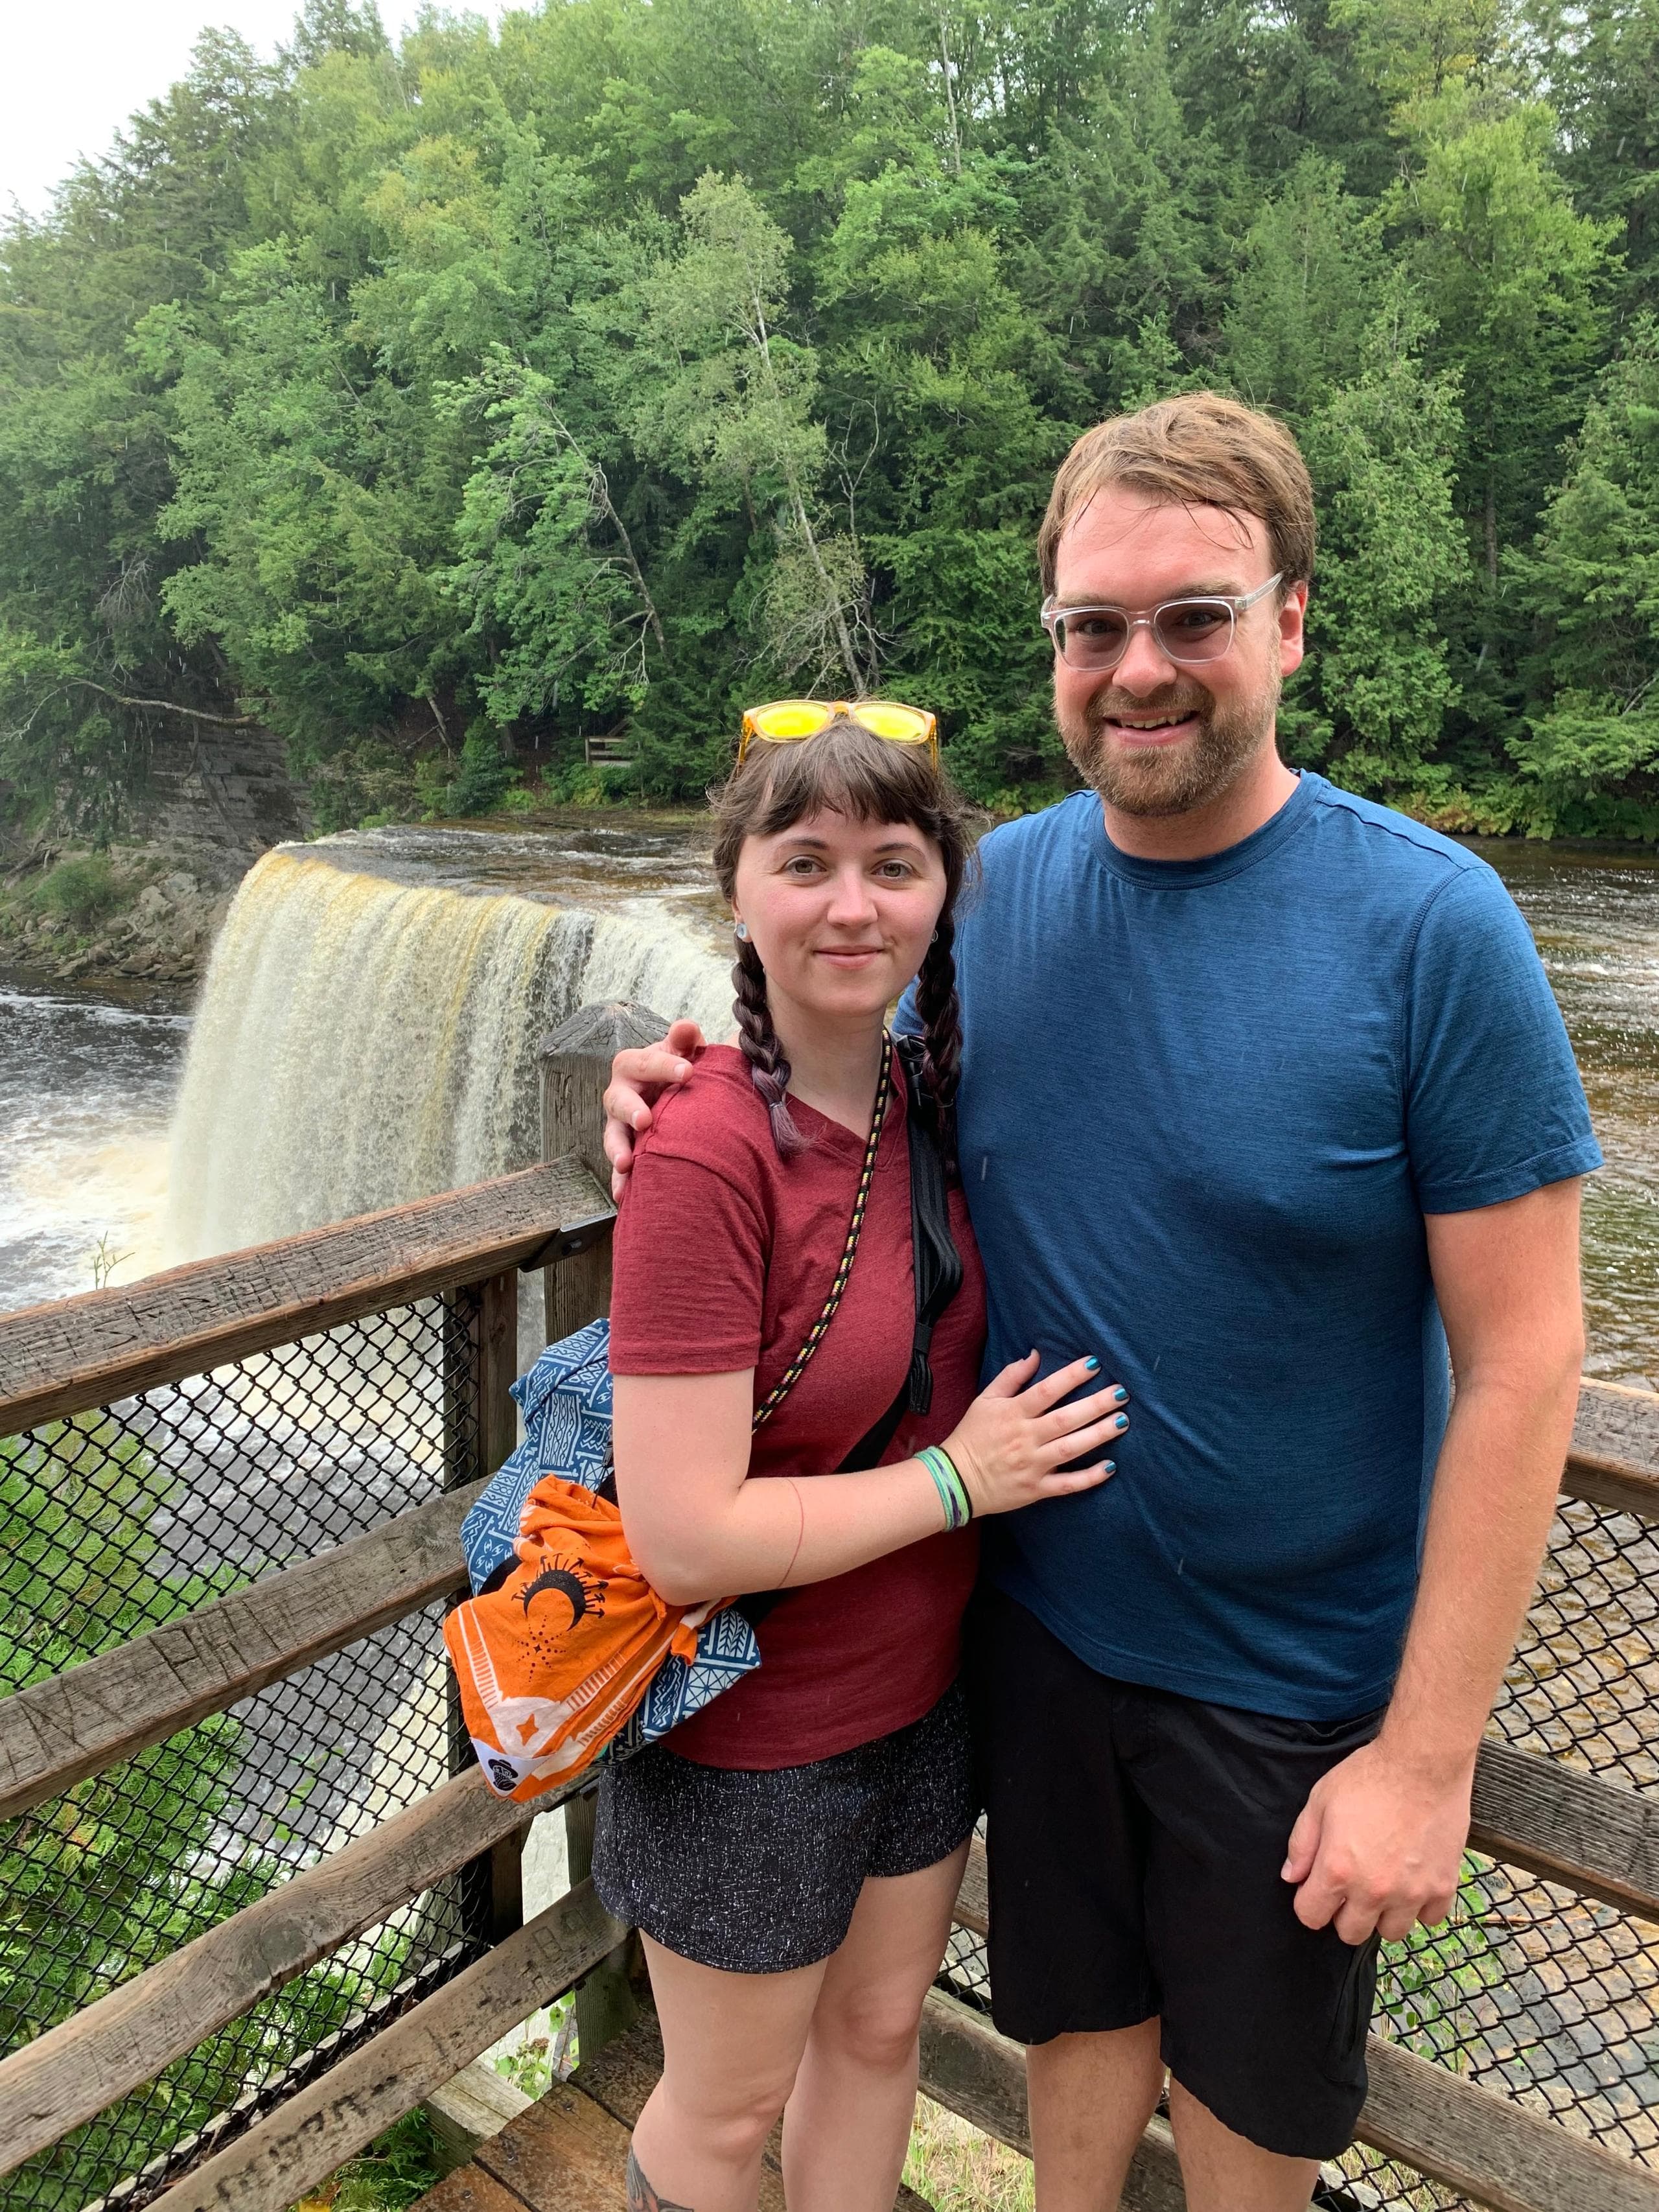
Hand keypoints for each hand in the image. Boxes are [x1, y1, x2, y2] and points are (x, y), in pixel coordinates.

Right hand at [601, 1020, 706, 1199]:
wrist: (676, 1093)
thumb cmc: (680, 1068)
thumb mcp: (684, 1052)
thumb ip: (684, 1039)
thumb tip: (685, 1027)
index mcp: (635, 1065)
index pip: (645, 1062)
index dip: (664, 1066)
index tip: (688, 1071)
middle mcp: (621, 1093)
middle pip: (618, 1099)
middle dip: (630, 1110)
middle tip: (646, 1119)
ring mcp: (619, 1124)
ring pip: (612, 1135)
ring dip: (617, 1149)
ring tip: (626, 1163)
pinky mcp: (625, 1149)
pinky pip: (619, 1166)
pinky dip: (621, 1180)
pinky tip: (624, 1195)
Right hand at [945, 1353, 1126, 1516]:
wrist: (955, 1480)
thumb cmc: (972, 1436)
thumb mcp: (985, 1400)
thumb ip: (1011, 1377)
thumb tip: (1035, 1355)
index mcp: (1013, 1413)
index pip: (1047, 1391)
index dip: (1071, 1376)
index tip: (1095, 1364)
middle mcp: (1025, 1438)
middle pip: (1066, 1419)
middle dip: (1096, 1405)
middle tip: (1121, 1394)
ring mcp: (1032, 1465)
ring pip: (1070, 1449)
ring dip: (1099, 1435)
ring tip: (1122, 1421)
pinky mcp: (1036, 1489)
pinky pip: (1067, 1484)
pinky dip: (1089, 1477)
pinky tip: (1110, 1467)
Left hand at [1282, 1737, 1473, 1943]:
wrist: (1422, 1763)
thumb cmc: (1368, 1776)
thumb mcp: (1320, 1800)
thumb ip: (1302, 1844)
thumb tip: (1292, 1876)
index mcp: (1338, 1870)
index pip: (1311, 1917)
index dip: (1309, 1903)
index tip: (1317, 1888)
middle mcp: (1374, 1890)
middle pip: (1351, 1933)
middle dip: (1344, 1913)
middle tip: (1350, 1886)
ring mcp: (1411, 1892)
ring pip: (1391, 1932)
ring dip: (1383, 1914)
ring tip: (1383, 1884)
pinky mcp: (1443, 1886)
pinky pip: (1429, 1918)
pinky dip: (1420, 1906)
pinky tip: (1413, 1881)